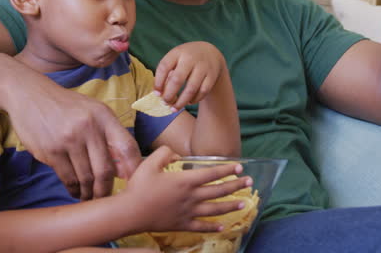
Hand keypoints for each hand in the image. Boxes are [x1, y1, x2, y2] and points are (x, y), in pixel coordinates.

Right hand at [4, 84, 140, 200]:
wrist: (30, 95)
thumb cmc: (67, 106)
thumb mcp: (93, 111)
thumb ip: (110, 136)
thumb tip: (124, 170)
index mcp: (103, 116)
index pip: (127, 146)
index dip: (134, 169)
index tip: (132, 184)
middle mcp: (88, 127)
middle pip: (105, 170)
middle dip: (106, 190)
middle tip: (104, 197)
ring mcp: (68, 139)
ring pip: (86, 177)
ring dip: (88, 193)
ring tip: (88, 196)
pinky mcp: (50, 150)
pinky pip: (68, 178)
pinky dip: (73, 189)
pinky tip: (75, 190)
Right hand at [123, 146, 251, 232]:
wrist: (131, 212)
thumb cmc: (139, 186)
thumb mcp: (150, 163)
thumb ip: (165, 153)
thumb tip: (176, 154)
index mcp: (185, 180)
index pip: (212, 174)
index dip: (227, 170)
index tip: (240, 167)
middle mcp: (191, 196)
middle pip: (218, 191)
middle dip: (236, 185)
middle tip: (249, 182)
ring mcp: (188, 212)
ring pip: (215, 209)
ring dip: (231, 206)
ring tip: (244, 203)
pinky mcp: (182, 224)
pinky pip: (202, 226)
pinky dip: (213, 227)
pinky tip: (223, 226)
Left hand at [154, 41, 226, 110]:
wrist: (209, 52)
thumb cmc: (186, 59)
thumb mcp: (175, 59)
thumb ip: (166, 72)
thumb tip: (158, 93)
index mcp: (177, 52)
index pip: (164, 67)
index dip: (158, 82)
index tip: (156, 94)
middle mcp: (190, 58)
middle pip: (177, 80)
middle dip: (169, 95)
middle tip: (165, 103)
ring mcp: (203, 67)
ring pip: (191, 89)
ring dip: (181, 102)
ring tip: (174, 108)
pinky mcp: (212, 76)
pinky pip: (202, 92)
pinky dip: (195, 99)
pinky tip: (189, 102)